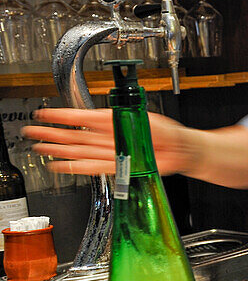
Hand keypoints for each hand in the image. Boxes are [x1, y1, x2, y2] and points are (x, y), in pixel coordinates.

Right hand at [23, 107, 196, 176]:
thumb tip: (105, 115)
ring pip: (79, 151)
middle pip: (74, 135)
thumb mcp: (144, 117)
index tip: (45, 113)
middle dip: (52, 133)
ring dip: (58, 150)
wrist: (181, 150)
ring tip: (39, 147)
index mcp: (114, 121)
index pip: (82, 117)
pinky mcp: (117, 166)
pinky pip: (92, 167)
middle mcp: (109, 137)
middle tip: (32, 131)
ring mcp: (111, 152)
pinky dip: (75, 166)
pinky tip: (61, 164)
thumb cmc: (168, 132)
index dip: (62, 116)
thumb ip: (122, 117)